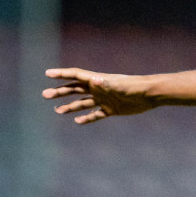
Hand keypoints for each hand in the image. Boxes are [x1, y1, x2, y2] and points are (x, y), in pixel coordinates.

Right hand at [42, 68, 157, 123]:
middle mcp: (98, 89)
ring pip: (82, 103)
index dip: (61, 74)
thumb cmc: (135, 87)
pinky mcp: (111, 109)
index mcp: (97, 80)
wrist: (150, 94)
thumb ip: (105, 84)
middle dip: (60, 92)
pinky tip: (78, 122)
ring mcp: (104, 99)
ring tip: (57, 111)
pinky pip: (95, 114)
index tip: (47, 74)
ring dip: (69, 106)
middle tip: (45, 95)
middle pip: (75, 90)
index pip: (75, 76)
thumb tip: (93, 80)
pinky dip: (87, 118)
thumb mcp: (119, 86)